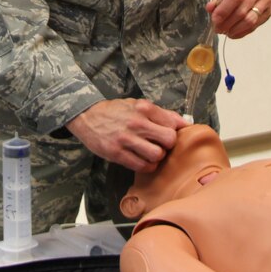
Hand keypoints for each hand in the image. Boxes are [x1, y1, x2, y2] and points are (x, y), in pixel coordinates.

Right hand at [65, 98, 187, 171]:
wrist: (86, 116)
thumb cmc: (115, 111)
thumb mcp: (137, 104)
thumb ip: (160, 113)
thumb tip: (184, 123)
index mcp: (143, 108)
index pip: (173, 124)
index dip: (174, 132)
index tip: (168, 135)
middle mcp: (136, 122)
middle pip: (169, 140)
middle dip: (168, 145)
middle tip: (161, 145)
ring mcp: (126, 139)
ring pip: (157, 155)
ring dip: (157, 157)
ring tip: (150, 154)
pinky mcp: (116, 153)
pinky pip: (142, 166)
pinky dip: (146, 166)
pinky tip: (142, 160)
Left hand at [205, 0, 270, 37]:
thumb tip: (210, 8)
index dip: (224, 10)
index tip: (214, 19)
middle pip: (243, 11)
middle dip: (227, 23)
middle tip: (217, 28)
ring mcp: (266, 0)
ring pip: (250, 20)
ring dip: (235, 29)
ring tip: (224, 31)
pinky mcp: (268, 11)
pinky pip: (255, 25)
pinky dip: (242, 32)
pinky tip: (233, 32)